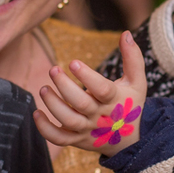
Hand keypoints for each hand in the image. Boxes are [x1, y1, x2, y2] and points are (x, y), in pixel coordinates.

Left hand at [34, 30, 148, 157]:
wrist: (130, 139)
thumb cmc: (130, 104)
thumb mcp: (137, 82)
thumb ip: (133, 58)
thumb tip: (126, 33)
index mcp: (115, 100)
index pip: (102, 89)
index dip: (87, 76)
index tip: (73, 62)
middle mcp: (100, 116)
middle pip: (81, 104)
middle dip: (64, 86)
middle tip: (53, 69)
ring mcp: (88, 130)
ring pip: (68, 121)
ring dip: (53, 104)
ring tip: (43, 88)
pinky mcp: (77, 140)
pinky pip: (59, 139)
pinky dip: (45, 129)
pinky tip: (36, 113)